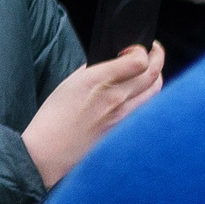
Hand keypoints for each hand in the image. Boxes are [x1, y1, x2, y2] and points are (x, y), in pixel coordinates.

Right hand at [23, 43, 163, 186]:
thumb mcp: (71, 83)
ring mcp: (123, 119)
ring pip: (155, 92)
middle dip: (157, 56)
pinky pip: (145, 110)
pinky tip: (140, 94)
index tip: (135, 48)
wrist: (47, 155)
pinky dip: (147, 98)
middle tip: (153, 51)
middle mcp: (116, 100)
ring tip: (148, 72)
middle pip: (154, 73)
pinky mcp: (123, 133)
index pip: (140, 60)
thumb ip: (96, 69)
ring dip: (155, 77)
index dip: (142, 49)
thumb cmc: (53, 119)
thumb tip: (115, 61)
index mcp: (100, 82)